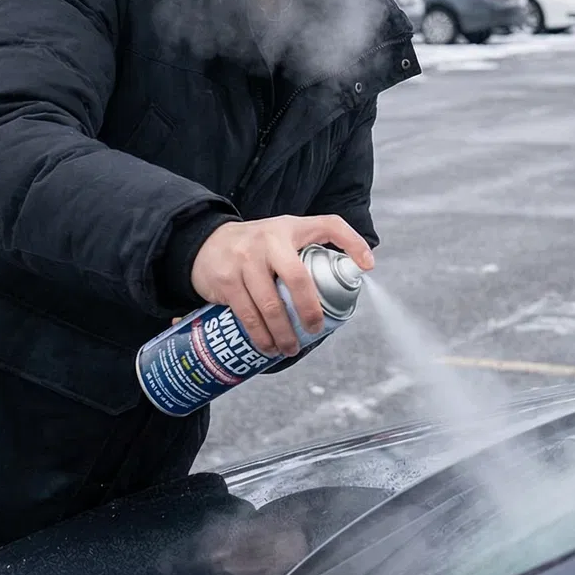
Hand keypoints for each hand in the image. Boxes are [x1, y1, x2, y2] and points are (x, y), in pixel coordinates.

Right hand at [189, 215, 374, 357]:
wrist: (206, 243)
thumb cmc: (258, 244)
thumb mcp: (286, 234)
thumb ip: (314, 246)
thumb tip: (359, 269)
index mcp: (290, 229)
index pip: (329, 225)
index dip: (352, 243)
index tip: (368, 267)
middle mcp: (268, 241)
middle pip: (297, 278)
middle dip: (310, 310)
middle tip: (314, 330)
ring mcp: (245, 260)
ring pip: (271, 304)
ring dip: (283, 333)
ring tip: (290, 348)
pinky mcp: (227, 281)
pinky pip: (247, 314)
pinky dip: (260, 336)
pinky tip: (267, 346)